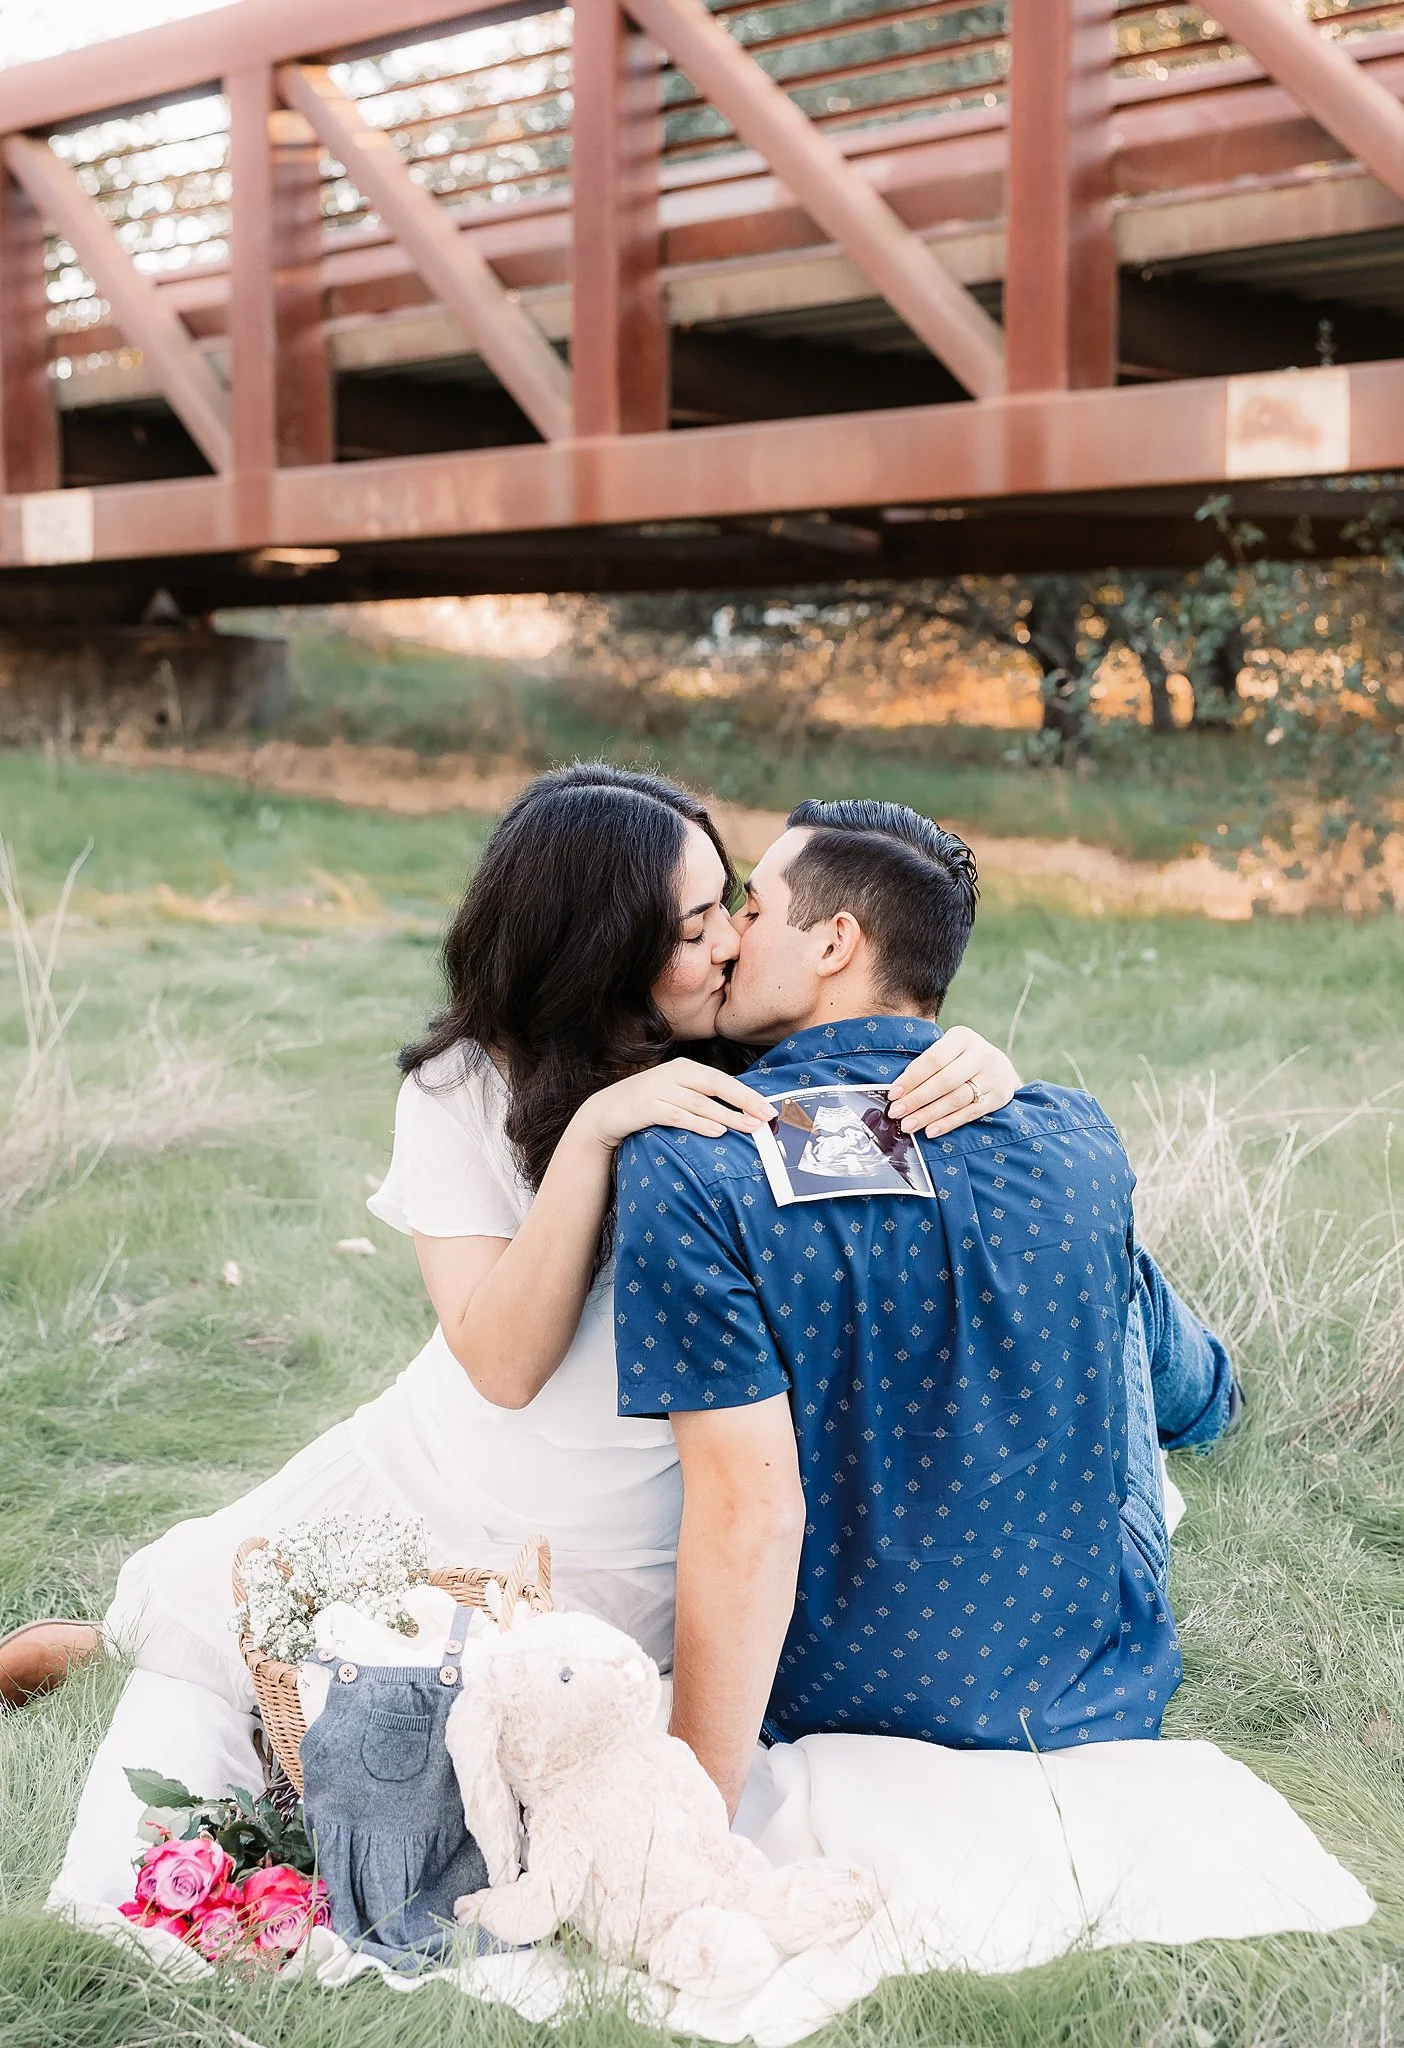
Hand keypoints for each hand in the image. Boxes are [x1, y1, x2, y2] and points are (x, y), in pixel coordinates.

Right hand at [578, 1059, 774, 1151]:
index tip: (769, 1108)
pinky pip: (677, 1115)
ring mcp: (658, 1089)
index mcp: (684, 1069)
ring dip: (727, 1115)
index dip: (747, 1094)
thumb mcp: (675, 1096)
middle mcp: (673, 1074)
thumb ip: (701, 1099)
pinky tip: (716, 1131)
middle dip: (744, 1101)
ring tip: (748, 1126)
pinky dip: (698, 1123)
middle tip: (766, 1116)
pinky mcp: (646, 1107)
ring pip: (699, 1102)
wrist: (604, 1112)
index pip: (722, 1079)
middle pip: (715, 1085)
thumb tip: (738, 1113)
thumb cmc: (647, 1105)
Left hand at [885, 1027, 1019, 1137]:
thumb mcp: (949, 1049)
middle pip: (944, 1081)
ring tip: (909, 1125)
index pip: (934, 1059)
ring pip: (956, 1099)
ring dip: (929, 1115)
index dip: (912, 1078)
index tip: (893, 1094)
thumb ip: (928, 1063)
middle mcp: (981, 1055)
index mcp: (963, 1037)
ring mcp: (992, 1076)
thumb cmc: (963, 1058)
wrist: (1002, 1067)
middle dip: (917, 1099)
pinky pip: (969, 1114)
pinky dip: (948, 1123)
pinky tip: (930, 1130)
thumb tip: (899, 1090)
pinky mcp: (998, 1097)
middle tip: (896, 1112)